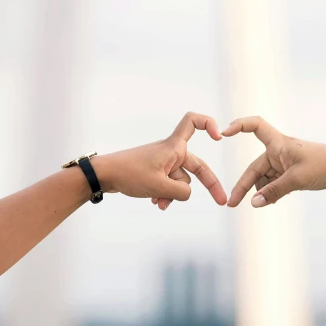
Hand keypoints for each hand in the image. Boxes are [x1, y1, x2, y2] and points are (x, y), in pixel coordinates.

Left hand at [93, 112, 227, 208]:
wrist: (104, 176)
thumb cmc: (129, 174)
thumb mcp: (159, 187)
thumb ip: (180, 192)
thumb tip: (187, 195)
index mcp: (173, 147)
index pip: (193, 122)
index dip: (208, 124)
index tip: (218, 138)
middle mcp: (171, 152)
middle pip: (197, 166)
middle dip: (209, 184)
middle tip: (222, 202)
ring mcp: (164, 163)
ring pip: (180, 181)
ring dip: (173, 195)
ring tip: (159, 204)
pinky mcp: (156, 172)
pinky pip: (169, 185)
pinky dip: (166, 194)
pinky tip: (156, 203)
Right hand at [224, 116, 325, 207]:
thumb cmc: (324, 166)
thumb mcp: (296, 180)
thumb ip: (273, 192)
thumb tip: (253, 204)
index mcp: (279, 143)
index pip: (254, 126)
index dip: (238, 126)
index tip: (223, 134)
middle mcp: (280, 150)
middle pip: (255, 167)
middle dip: (244, 186)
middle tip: (232, 204)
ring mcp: (286, 162)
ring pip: (264, 178)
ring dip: (262, 191)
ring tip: (265, 204)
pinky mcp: (293, 172)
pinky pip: (274, 183)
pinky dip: (271, 192)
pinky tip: (272, 201)